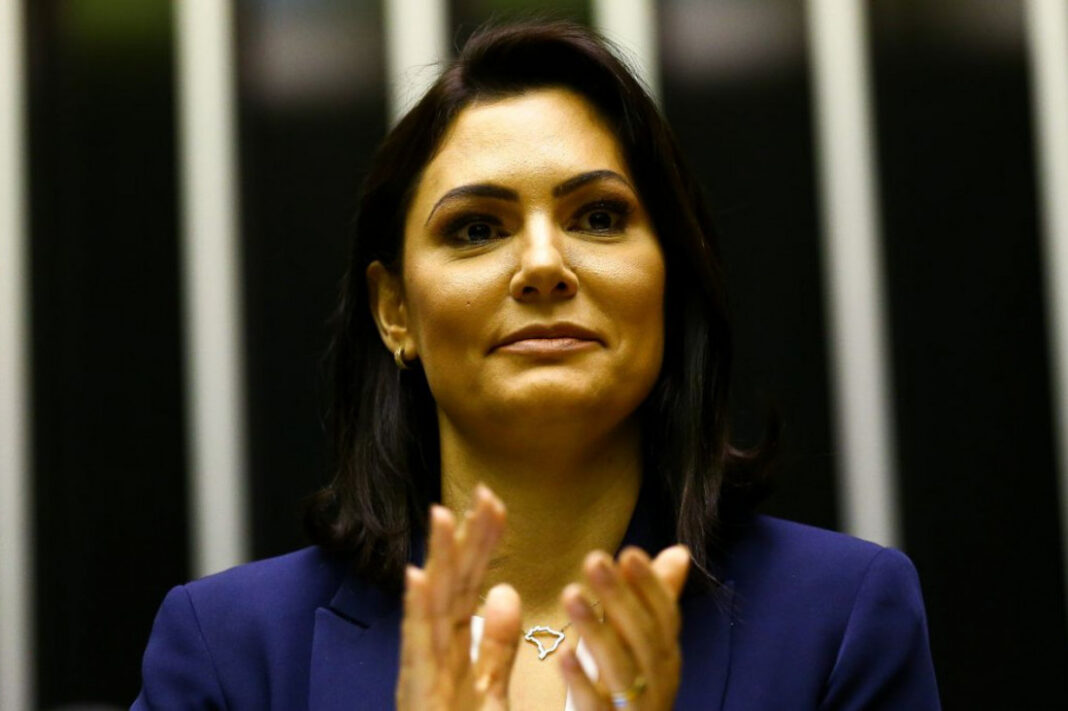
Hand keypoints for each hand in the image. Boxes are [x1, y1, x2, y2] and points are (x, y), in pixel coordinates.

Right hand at [395, 485, 521, 710]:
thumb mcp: (487, 690)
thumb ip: (494, 644)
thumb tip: (506, 590)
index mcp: (452, 648)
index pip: (470, 584)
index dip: (481, 543)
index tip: (496, 503)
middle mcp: (432, 654)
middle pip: (451, 586)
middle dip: (464, 539)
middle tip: (481, 494)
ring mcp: (421, 674)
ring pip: (430, 607)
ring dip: (436, 561)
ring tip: (442, 517)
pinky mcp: (416, 693)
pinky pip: (417, 649)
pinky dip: (415, 612)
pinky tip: (418, 577)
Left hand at [558, 545, 690, 709]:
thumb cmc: (632, 688)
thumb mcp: (642, 642)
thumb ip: (654, 600)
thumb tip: (679, 551)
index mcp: (665, 657)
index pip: (665, 617)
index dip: (650, 585)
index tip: (629, 553)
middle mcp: (658, 682)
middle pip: (643, 638)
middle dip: (619, 597)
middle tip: (594, 560)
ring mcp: (636, 709)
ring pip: (620, 669)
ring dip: (596, 630)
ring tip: (570, 594)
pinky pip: (596, 707)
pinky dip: (581, 681)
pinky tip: (564, 655)